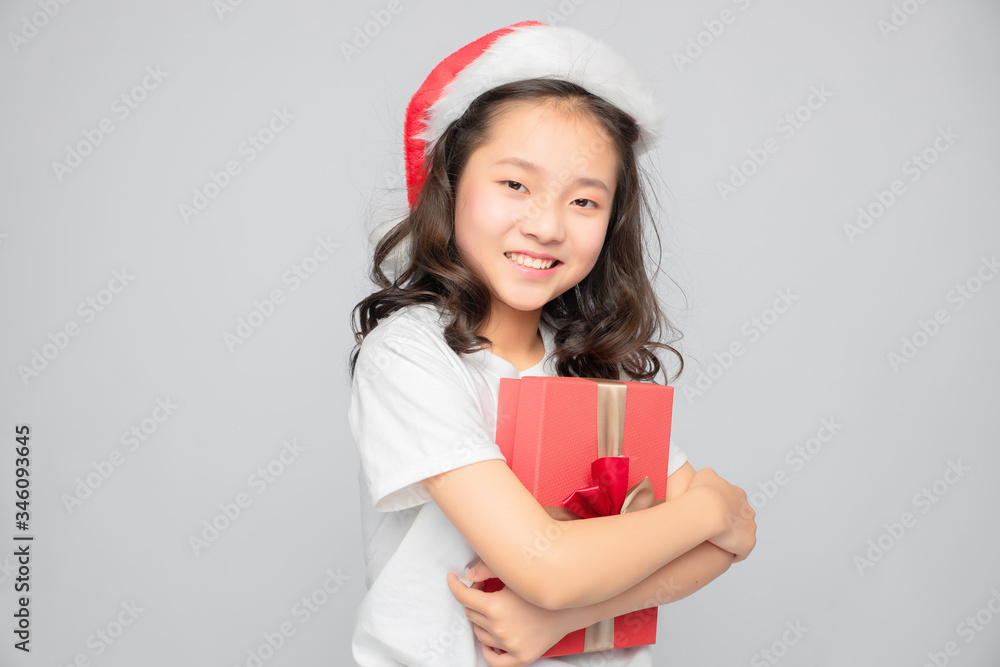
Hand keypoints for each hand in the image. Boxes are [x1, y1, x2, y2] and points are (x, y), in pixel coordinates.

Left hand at [446, 559, 573, 665]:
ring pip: (479, 634)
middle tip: (485, 589)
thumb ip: (487, 570)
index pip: (463, 597)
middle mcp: (500, 629)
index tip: (452, 579)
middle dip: (473, 599)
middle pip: (470, 613)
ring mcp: (510, 645)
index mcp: (495, 607)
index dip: (454, 585)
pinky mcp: (521, 657)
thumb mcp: (513, 573)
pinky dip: (488, 651)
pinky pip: (495, 661)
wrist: (570, 605)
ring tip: (494, 609)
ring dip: (481, 621)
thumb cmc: (541, 586)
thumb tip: (467, 576)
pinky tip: (490, 641)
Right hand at [687, 467, 756, 562]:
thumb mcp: (703, 475)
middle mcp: (748, 509)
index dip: (721, 508)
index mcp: (738, 494)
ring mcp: (750, 527)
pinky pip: (741, 551)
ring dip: (731, 539)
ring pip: (742, 534)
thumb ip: (709, 476)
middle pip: (740, 518)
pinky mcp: (748, 543)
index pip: (733, 502)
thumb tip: (706, 479)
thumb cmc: (701, 493)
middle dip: (729, 523)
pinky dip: (732, 553)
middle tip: (711, 529)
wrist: (708, 511)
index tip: (709, 514)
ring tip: (714, 544)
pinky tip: (719, 554)